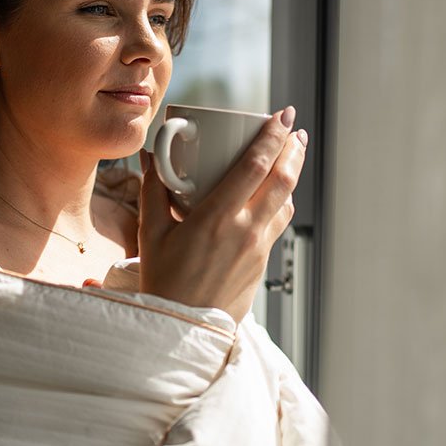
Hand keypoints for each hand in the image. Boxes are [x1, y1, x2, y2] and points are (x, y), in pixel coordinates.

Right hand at [137, 106, 307, 321]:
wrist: (181, 330)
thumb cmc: (161, 281)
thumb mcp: (150, 233)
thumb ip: (153, 190)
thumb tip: (151, 156)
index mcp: (217, 218)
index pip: (256, 166)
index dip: (273, 136)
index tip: (283, 115)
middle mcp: (245, 231)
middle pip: (283, 179)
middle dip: (293, 149)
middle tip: (295, 129)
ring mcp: (258, 249)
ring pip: (286, 202)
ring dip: (293, 173)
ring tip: (292, 153)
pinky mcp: (262, 264)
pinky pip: (278, 224)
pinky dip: (283, 201)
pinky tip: (278, 194)